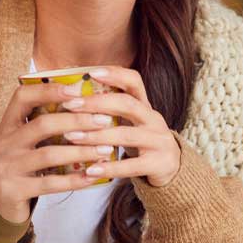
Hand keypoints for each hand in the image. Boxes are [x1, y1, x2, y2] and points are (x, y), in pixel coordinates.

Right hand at [0, 81, 120, 222]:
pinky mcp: (12, 190)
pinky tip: (93, 176)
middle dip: (77, 121)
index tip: (78, 90)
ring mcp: (5, 167)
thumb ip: (45, 126)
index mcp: (7, 125)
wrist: (1, 204)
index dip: (49, 90)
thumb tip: (89, 108)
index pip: (22, 96)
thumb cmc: (24, 167)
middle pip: (42, 124)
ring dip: (81, 151)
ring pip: (49, 154)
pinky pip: (50, 183)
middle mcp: (3, 143)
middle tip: (104, 121)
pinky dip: (74, 180)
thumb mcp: (26, 143)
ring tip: (106, 150)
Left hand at [60, 66, 180, 187]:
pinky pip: (131, 166)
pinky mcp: (158, 164)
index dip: (114, 74)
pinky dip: (109, 168)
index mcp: (145, 105)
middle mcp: (154, 119)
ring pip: (126, 135)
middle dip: (96, 103)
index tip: (90, 72)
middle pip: (127, 104)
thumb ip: (110, 110)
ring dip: (96, 135)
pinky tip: (89, 170)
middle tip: (70, 105)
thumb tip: (72, 96)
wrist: (173, 169)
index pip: (134, 81)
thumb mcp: (131, 122)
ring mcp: (158, 141)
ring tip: (71, 136)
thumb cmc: (141, 142)